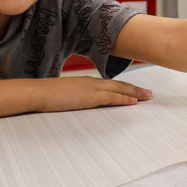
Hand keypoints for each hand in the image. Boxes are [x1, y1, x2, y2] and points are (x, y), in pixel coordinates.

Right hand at [32, 75, 152, 112]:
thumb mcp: (65, 96)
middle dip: (135, 90)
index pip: (111, 85)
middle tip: (149, 94)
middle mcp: (92, 83)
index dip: (125, 88)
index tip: (136, 91)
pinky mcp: (89, 97)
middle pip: (119, 85)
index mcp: (87, 83)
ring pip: (119, 90)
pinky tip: (134, 102)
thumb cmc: (46, 95)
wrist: (36, 92)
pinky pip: (111, 98)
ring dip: (135, 93)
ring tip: (147, 97)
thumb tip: (80, 104)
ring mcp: (92, 89)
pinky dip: (124, 99)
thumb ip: (76, 98)